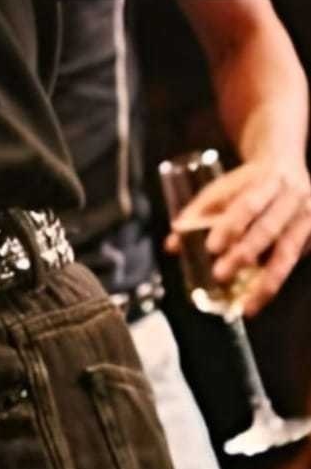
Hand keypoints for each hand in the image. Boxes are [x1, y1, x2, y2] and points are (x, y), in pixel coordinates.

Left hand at [168, 159, 310, 315]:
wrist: (285, 162)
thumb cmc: (247, 182)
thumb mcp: (222, 188)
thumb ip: (197, 214)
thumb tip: (171, 246)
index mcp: (265, 180)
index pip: (247, 204)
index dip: (229, 226)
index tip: (211, 247)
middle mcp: (291, 197)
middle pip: (267, 229)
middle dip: (243, 254)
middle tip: (220, 275)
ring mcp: (306, 217)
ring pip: (287, 253)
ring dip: (266, 282)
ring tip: (247, 306)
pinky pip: (294, 262)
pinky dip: (275, 280)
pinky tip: (258, 297)